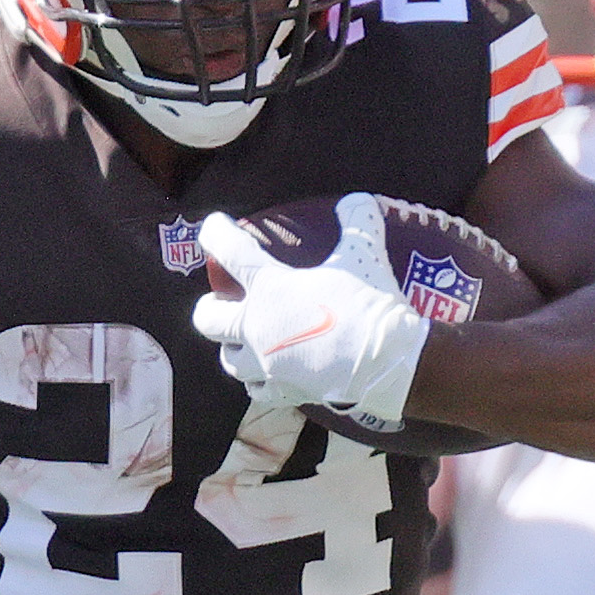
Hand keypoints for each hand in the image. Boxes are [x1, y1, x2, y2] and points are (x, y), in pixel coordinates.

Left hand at [191, 196, 430, 429]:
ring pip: (229, 360)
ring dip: (232, 348)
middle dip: (209, 307)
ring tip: (243, 341)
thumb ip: (357, 221)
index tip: (214, 228)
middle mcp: (257, 327)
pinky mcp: (286, 392)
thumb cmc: (369, 304)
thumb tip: (359, 202)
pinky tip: (268, 374)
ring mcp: (268, 364)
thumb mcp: (364, 254)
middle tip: (222, 301)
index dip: (214, 233)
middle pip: (207, 318)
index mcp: (269, 287)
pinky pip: (258, 391)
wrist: (387, 363)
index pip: (227, 251)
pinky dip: (259, 382)